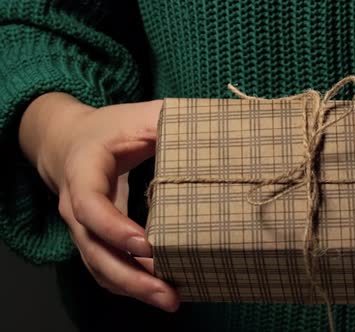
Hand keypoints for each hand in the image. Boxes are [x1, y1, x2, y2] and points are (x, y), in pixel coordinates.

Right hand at [19, 93, 178, 311]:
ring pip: (100, 268)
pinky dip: (130, 285)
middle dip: (131, 277)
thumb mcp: (136, 116)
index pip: (90, 206)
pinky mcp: (94, 241)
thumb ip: (166, 121)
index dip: (115, 228)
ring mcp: (82, 229)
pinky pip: (106, 270)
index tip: (148, 245)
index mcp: (83, 172)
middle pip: (94, 252)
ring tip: (170, 300)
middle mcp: (75, 207)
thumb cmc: (107, 130)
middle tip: (167, 293)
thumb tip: (215, 128)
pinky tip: (159, 291)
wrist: (68, 143)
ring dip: (133, 289)